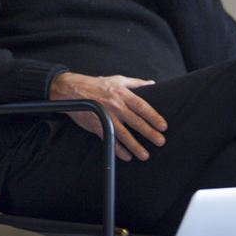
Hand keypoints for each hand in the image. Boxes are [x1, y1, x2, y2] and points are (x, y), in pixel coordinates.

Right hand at [49, 72, 166, 161]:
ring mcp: (106, 117)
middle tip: (160, 141)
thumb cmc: (96, 84)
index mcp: (122, 94)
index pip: (142, 106)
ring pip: (123, 134)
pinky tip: (126, 156)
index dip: (153, 117)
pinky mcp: (97, 126)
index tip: (163, 126)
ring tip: (145, 155)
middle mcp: (116, 106)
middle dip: (149, 133)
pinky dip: (118, 150)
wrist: (72, 90)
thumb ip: (136, 83)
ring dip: (135, 146)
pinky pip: (109, 139)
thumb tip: (152, 83)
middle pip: (136, 121)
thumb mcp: (117, 79)